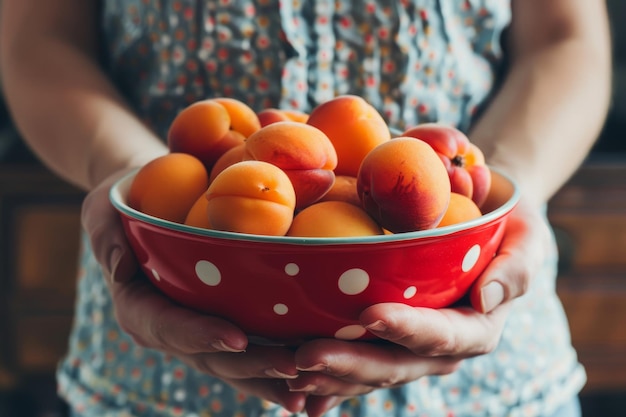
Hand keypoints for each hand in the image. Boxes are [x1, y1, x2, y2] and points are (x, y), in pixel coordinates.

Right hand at [81, 169, 306, 412]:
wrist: (150, 200)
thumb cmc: (128, 200)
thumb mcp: (104, 207)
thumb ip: (106, 234)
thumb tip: (120, 269)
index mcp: (138, 307)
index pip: (168, 326)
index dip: (200, 335)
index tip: (238, 338)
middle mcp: (168, 328)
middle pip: (208, 355)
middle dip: (250, 366)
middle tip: (291, 369)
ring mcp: (196, 332)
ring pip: (232, 365)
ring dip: (269, 379)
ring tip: (309, 390)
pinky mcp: (220, 326)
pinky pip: (246, 354)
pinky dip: (273, 370)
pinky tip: (309, 380)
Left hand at [289, 199, 552, 415]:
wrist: (477, 220)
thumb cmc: (505, 223)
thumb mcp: (526, 236)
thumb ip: (516, 267)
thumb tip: (489, 298)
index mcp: (476, 328)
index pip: (443, 336)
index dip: (408, 330)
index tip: (370, 314)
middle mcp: (439, 348)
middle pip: (395, 364)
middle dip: (351, 364)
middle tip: (305, 356)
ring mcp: (409, 349)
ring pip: (368, 371)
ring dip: (329, 374)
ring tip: (288, 368)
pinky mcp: (386, 343)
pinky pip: (355, 362)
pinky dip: (326, 373)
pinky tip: (291, 378)